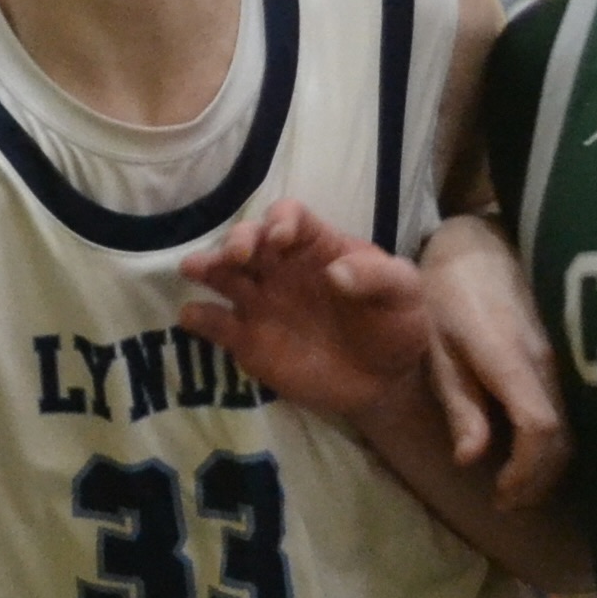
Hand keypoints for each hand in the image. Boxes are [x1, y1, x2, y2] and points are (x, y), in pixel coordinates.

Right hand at [180, 200, 429, 413]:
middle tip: (237, 255)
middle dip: (239, 240)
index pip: (292, 218)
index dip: (282, 220)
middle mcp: (281, 267)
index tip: (281, 237)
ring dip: (208, 267)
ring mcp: (261, 303)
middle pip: (250, 240)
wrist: (385, 379)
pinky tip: (192, 315)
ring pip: (224, 275)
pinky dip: (200, 318)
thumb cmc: (396, 322)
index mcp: (318, 246)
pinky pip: (217, 324)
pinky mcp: (249, 341)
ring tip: (194, 269)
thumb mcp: (405, 293)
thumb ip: (380, 277)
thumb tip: (336, 273)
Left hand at [420, 214, 569, 508]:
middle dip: (537, 480)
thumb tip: (471, 460)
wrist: (481, 243)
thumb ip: (458, 403)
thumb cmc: (446, 294)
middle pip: (561, 437)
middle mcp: (547, 359)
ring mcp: (565, 355)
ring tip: (518, 484)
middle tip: (506, 501)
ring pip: (573, 425)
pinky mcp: (569, 353)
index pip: (538, 427)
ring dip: (549, 464)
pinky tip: (534, 451)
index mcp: (509, 356)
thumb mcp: (437, 348)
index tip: (501, 494)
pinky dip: (556, 440)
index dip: (526, 471)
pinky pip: (574, 407)